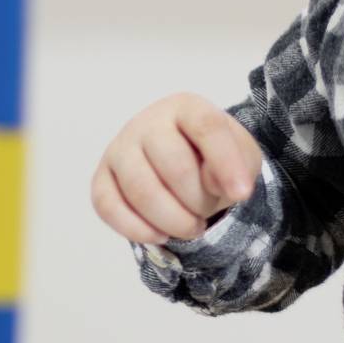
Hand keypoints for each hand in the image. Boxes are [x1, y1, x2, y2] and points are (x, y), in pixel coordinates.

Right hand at [92, 94, 263, 245]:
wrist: (182, 164)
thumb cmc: (213, 159)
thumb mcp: (241, 157)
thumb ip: (237, 164)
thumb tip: (212, 183)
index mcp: (187, 107)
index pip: (206, 127)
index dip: (226, 162)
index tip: (242, 195)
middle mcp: (148, 121)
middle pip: (175, 166)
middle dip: (199, 202)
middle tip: (207, 213)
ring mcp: (119, 148)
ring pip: (141, 190)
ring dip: (173, 221)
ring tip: (190, 227)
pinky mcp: (101, 178)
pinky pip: (108, 206)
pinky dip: (137, 229)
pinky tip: (160, 235)